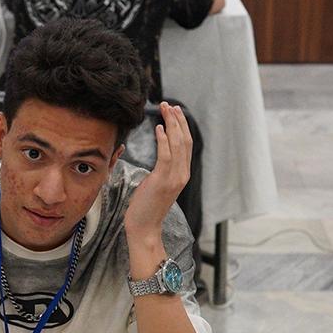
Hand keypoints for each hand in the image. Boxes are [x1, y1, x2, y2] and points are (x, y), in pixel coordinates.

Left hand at [122, 102, 192, 242]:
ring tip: (165, 110)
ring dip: (172, 124)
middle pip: (185, 140)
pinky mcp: (163, 181)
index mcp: (183, 174)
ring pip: (178, 144)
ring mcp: (174, 178)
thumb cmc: (146, 206)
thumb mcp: (158, 183)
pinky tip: (159, 128)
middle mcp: (183, 174)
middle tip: (170, 105)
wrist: (144, 227)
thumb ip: (163, 169)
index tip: (174, 111)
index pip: (187, 144)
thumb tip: (162, 152)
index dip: (182, 126)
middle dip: (178, 120)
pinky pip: (166, 156)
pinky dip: (163, 140)